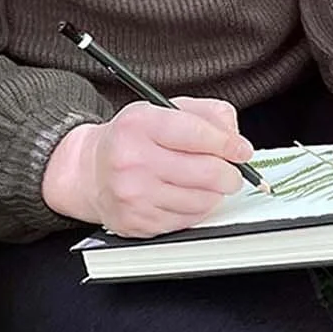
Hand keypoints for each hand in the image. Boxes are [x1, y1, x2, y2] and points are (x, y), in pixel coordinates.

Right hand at [41, 97, 254, 235]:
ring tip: (208, 183)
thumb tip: (235, 138)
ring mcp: (133, 195)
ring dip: (214, 193)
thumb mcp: (162, 109)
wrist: (90, 171)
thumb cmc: (131, 139)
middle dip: (229, 174)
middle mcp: (132, 160)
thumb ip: (205, 114)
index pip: (196, 134)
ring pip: (200, 200)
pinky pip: (187, 220)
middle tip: (232, 172)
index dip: (228, 144)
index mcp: (139, 125)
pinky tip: (188, 196)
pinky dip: (197, 209)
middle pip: (204, 172)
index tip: (242, 150)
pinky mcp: (137, 222)